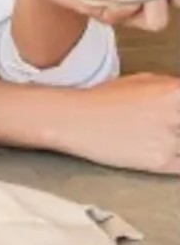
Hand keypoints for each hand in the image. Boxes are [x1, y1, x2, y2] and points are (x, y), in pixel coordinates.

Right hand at [58, 73, 179, 174]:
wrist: (75, 119)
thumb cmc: (105, 99)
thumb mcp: (144, 81)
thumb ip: (173, 91)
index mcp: (175, 90)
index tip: (178, 120)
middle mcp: (175, 113)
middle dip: (179, 128)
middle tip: (172, 129)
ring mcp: (170, 139)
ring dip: (176, 141)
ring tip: (155, 135)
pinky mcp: (162, 162)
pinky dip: (175, 158)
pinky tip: (155, 148)